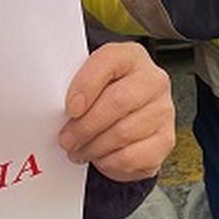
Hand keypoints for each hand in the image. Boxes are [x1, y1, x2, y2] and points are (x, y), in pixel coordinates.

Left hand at [58, 43, 175, 182]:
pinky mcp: (166, 140)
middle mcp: (153, 80)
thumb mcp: (86, 79)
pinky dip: (110, 162)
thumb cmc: (101, 95)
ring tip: (79, 150)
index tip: (70, 108)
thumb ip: (73, 83)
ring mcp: (163, 111)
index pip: (109, 61)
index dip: (86, 85)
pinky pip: (134, 157)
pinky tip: (100, 158)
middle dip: (85, 126)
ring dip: (94, 147)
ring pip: (124, 133)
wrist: (125, 115)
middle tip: (66, 139)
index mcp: (131, 56)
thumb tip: (53, 106)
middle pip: (118, 102)